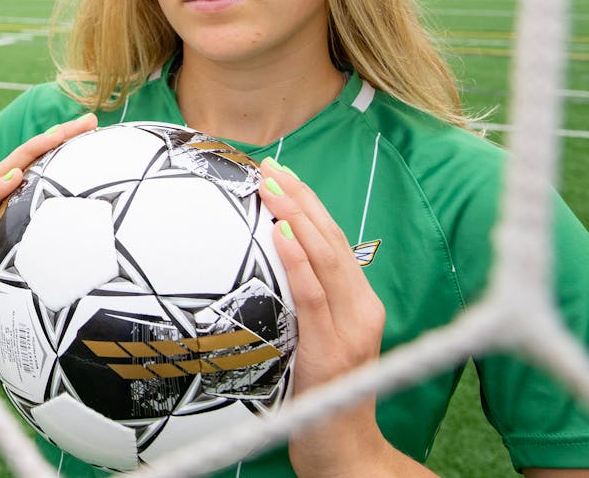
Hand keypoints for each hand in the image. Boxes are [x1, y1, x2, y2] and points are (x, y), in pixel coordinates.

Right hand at [0, 113, 98, 344]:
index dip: (66, 148)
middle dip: (56, 137)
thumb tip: (107, 262)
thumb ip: (58, 259)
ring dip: (29, 152)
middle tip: (86, 121)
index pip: (43, 169)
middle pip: (27, 160)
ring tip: (54, 136)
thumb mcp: (35, 274)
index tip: (96, 131)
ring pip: (4, 172)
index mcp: (14, 208)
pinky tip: (15, 177)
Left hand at [258, 159, 429, 476]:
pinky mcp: (332, 352)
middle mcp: (361, 309)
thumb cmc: (318, 396)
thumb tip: (254, 271)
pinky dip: (298, 262)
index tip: (280, 171)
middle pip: (332, 240)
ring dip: (298, 217)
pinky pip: (312, 298)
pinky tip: (280, 236)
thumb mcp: (309, 341)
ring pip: (327, 259)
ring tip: (272, 186)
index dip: (309, 203)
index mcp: (357, 303)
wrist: (343, 453)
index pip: (333, 241)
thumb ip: (295, 306)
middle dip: (301, 198)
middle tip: (269, 166)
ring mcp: (350, 330)